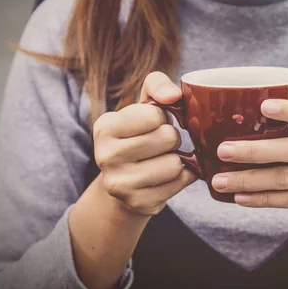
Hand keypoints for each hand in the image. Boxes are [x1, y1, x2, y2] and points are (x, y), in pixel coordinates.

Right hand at [93, 72, 197, 216]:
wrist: (127, 183)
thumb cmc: (141, 135)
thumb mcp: (143, 105)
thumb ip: (157, 85)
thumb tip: (173, 95)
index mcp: (105, 127)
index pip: (154, 115)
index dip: (162, 118)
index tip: (152, 125)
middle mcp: (105, 156)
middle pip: (167, 138)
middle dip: (171, 139)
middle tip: (159, 145)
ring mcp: (119, 183)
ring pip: (175, 163)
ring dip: (178, 160)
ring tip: (163, 160)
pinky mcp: (138, 203)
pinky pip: (180, 183)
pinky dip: (182, 178)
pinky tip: (167, 177)